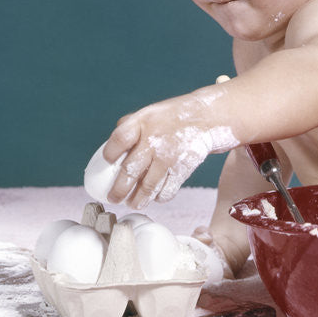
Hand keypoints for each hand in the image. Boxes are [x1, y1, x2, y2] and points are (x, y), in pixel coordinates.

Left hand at [101, 97, 237, 208]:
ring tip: (132, 203)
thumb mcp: (151, 112)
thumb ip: (130, 126)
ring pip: (147, 186)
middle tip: (113, 198)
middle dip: (119, 189)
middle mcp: (153, 138)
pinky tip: (155, 197)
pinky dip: (160, 197)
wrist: (209, 117)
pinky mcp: (182, 168)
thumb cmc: (174, 117)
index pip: (118, 140)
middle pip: (129, 170)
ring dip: (138, 199)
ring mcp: (168, 155)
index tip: (108, 162)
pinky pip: (167, 190)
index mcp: (142, 121)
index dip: (110, 154)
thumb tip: (111, 148)